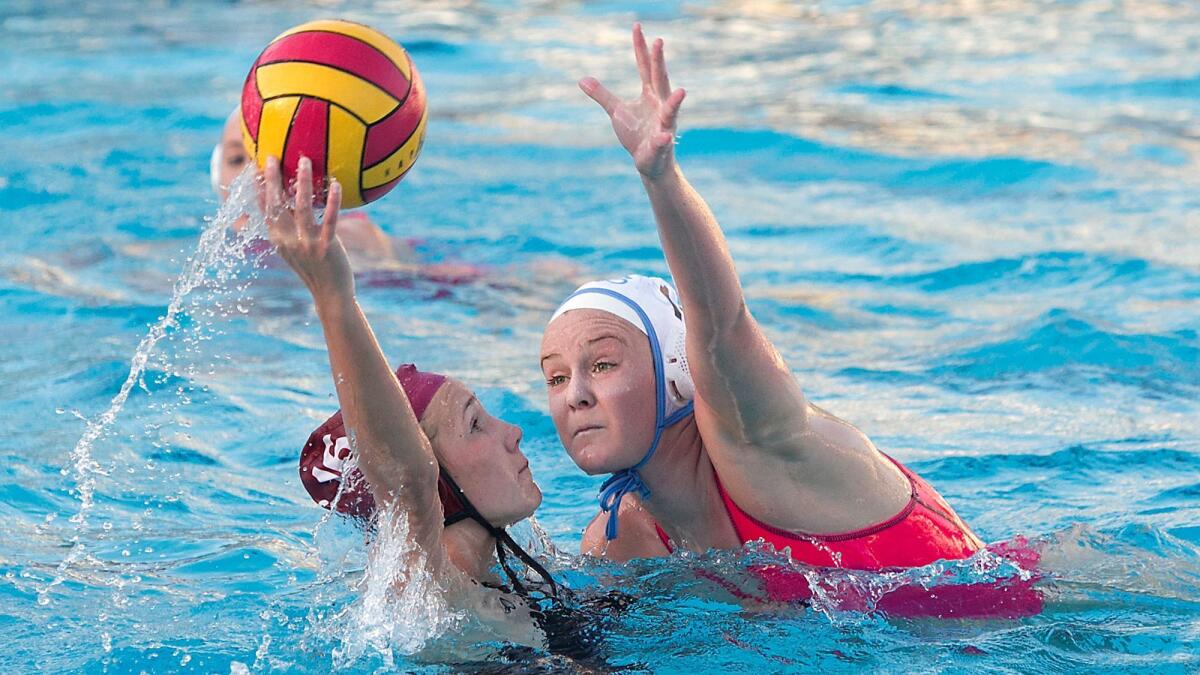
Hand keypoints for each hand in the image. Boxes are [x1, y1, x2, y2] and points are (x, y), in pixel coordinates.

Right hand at [262, 155, 353, 301]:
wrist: (330, 293)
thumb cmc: (316, 267)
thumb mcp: (297, 247)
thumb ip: (292, 226)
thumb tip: (294, 199)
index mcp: (278, 239)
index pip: (264, 209)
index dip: (259, 188)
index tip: (256, 167)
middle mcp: (288, 240)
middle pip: (276, 205)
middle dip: (272, 180)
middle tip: (271, 157)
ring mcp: (306, 244)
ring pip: (302, 207)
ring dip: (302, 182)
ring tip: (304, 161)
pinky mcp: (326, 247)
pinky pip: (330, 220)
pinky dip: (332, 201)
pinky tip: (336, 184)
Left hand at [580, 23, 686, 178]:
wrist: (650, 163)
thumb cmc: (636, 134)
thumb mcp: (616, 111)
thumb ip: (602, 95)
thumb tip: (582, 79)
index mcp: (650, 94)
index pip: (645, 66)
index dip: (640, 47)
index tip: (637, 26)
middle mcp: (660, 105)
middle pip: (659, 80)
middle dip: (659, 62)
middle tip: (659, 42)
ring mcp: (663, 124)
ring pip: (670, 111)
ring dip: (675, 102)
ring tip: (681, 92)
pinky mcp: (661, 145)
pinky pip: (662, 141)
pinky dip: (663, 139)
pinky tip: (664, 136)